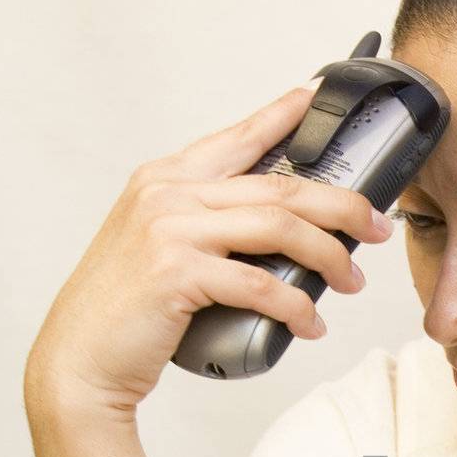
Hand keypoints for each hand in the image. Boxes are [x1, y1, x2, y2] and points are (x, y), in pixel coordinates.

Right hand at [23, 83, 394, 418]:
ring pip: (279, 228)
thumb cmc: (126, 311)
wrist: (79, 360)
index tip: (318, 96)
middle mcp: (167, 193)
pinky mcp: (177, 272)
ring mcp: (170, 229)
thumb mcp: (162, 249)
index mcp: (165, 179)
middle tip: (377, 227)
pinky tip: (310, 323)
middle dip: (341, 206)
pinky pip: (260, 284)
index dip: (283, 116)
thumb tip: (280, 231)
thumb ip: (207, 226)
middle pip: (280, 187)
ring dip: (328, 256)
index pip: (238, 138)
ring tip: (350, 282)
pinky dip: (295, 306)